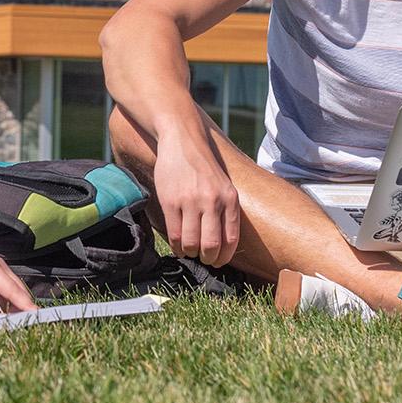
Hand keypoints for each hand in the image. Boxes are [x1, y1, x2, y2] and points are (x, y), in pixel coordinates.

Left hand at [0, 222, 36, 314]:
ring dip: (15, 305)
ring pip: (9, 290)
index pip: (15, 291)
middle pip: (17, 290)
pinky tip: (3, 312)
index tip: (39, 320)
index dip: (27, 307)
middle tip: (32, 326)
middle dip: (25, 308)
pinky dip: (4, 301)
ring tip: (19, 323)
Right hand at [153, 130, 241, 265]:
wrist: (182, 141)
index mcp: (229, 199)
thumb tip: (223, 243)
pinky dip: (176, 246)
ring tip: (189, 251)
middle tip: (203, 258)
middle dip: (207, 258)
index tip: (218, 261)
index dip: (224, 257)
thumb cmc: (203, 167)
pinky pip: (174, 234)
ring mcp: (190, 201)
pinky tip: (178, 245)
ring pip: (191, 242)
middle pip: (211, 245)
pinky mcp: (170, 201)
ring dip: (190, 253)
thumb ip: (225, 210)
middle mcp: (212, 201)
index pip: (231, 239)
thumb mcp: (224, 185)